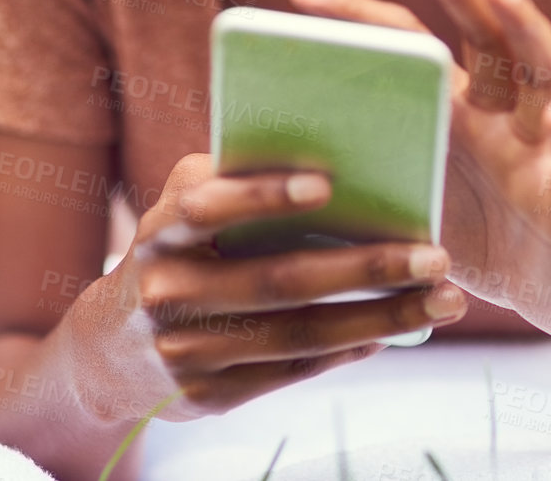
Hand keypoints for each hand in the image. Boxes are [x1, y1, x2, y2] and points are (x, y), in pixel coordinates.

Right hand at [102, 152, 468, 418]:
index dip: (262, 194)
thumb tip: (335, 152)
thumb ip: (234, 176)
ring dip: (381, 319)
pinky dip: (349, 351)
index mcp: (161, 231)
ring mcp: (185, 352)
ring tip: (444, 300)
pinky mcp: (206, 398)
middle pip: (279, 280)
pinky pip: (291, 371)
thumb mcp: (183, 207)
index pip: (206, 206)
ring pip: (299, 335)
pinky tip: (397, 332)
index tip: (328, 183)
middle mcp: (167, 292)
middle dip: (366, 269)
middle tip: (437, 255)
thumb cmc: (177, 249)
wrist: (106, 351)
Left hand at [286, 0, 550, 348]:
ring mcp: (543, 149)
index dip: (360, 16)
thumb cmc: (467, 244)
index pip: (414, 46)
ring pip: (547, 72)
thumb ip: (356, 179)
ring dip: (524, 24)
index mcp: (460, 112)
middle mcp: (506, 115)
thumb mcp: (403, 207)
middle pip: (490, 35)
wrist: (546, 296)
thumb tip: (254, 171)